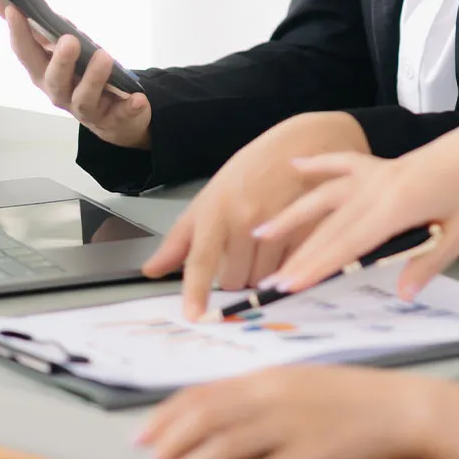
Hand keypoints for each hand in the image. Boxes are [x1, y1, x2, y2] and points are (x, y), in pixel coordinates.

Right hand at [0, 0, 150, 148]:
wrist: (113, 118)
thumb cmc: (81, 78)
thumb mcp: (59, 52)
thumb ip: (37, 29)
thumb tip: (3, 0)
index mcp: (45, 74)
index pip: (27, 53)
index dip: (18, 32)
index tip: (14, 8)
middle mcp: (61, 93)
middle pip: (54, 79)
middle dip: (60, 60)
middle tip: (69, 40)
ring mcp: (87, 108)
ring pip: (85, 97)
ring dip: (94, 78)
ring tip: (104, 57)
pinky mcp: (114, 118)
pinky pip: (122, 114)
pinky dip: (129, 107)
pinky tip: (138, 98)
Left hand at [137, 364, 458, 458]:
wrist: (401, 409)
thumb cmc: (350, 399)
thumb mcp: (300, 386)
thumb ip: (259, 399)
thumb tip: (214, 419)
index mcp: (272, 377)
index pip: (207, 393)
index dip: (168, 415)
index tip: (143, 434)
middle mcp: (276, 397)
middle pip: (208, 421)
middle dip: (170, 443)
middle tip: (148, 458)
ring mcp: (293, 428)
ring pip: (226, 450)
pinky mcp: (311, 456)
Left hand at [142, 111, 371, 319]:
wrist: (306, 142)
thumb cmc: (255, 168)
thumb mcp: (213, 194)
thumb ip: (183, 237)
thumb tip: (151, 270)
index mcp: (218, 208)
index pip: (202, 258)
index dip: (196, 290)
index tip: (193, 316)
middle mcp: (245, 216)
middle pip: (234, 278)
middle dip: (237, 274)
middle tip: (245, 249)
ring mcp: (278, 223)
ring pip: (262, 278)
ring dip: (262, 272)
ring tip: (268, 242)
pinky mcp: (306, 229)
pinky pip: (288, 269)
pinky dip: (285, 266)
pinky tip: (287, 244)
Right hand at [254, 112, 458, 299]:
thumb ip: (429, 263)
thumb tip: (402, 294)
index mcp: (400, 204)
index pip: (349, 242)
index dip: (316, 265)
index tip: (288, 285)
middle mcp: (381, 185)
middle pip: (331, 224)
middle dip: (298, 254)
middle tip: (267, 282)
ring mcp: (380, 170)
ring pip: (328, 195)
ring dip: (295, 213)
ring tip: (261, 230)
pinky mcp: (384, 164)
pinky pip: (345, 163)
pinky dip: (320, 164)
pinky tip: (295, 166)